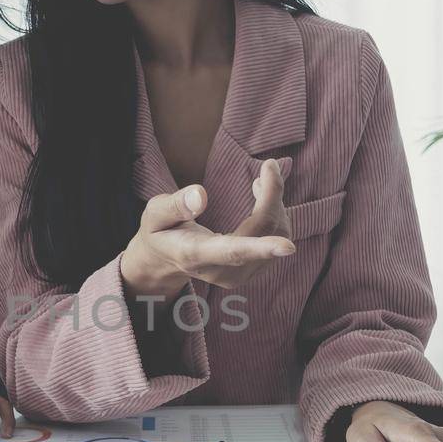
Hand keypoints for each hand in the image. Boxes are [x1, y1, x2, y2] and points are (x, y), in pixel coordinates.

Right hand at [120, 158, 295, 300]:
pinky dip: (277, 214)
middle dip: (273, 195)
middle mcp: (223, 270)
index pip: (232, 252)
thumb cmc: (161, 232)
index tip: (287, 248)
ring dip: (276, 203)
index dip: (261, 248)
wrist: (165, 261)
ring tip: (260, 184)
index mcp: (197, 254)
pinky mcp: (252, 271)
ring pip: (277, 234)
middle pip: (264, 231)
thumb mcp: (155, 215)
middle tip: (268, 166)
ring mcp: (240, 275)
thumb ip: (174, 205)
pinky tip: (262, 201)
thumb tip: (200, 194)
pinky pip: (279, 238)